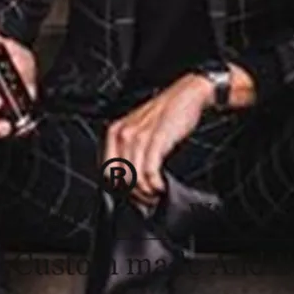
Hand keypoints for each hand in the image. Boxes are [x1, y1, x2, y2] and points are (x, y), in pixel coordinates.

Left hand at [103, 72, 214, 210]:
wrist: (187, 95)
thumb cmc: (167, 113)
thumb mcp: (141, 130)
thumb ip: (132, 150)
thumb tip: (131, 178)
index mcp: (116, 131)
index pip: (106, 169)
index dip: (118, 187)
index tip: (131, 194)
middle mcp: (124, 134)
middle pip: (120, 177)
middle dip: (134, 193)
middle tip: (146, 199)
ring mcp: (139, 136)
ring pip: (134, 177)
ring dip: (146, 192)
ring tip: (155, 193)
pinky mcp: (157, 139)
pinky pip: (150, 171)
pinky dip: (155, 185)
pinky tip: (161, 186)